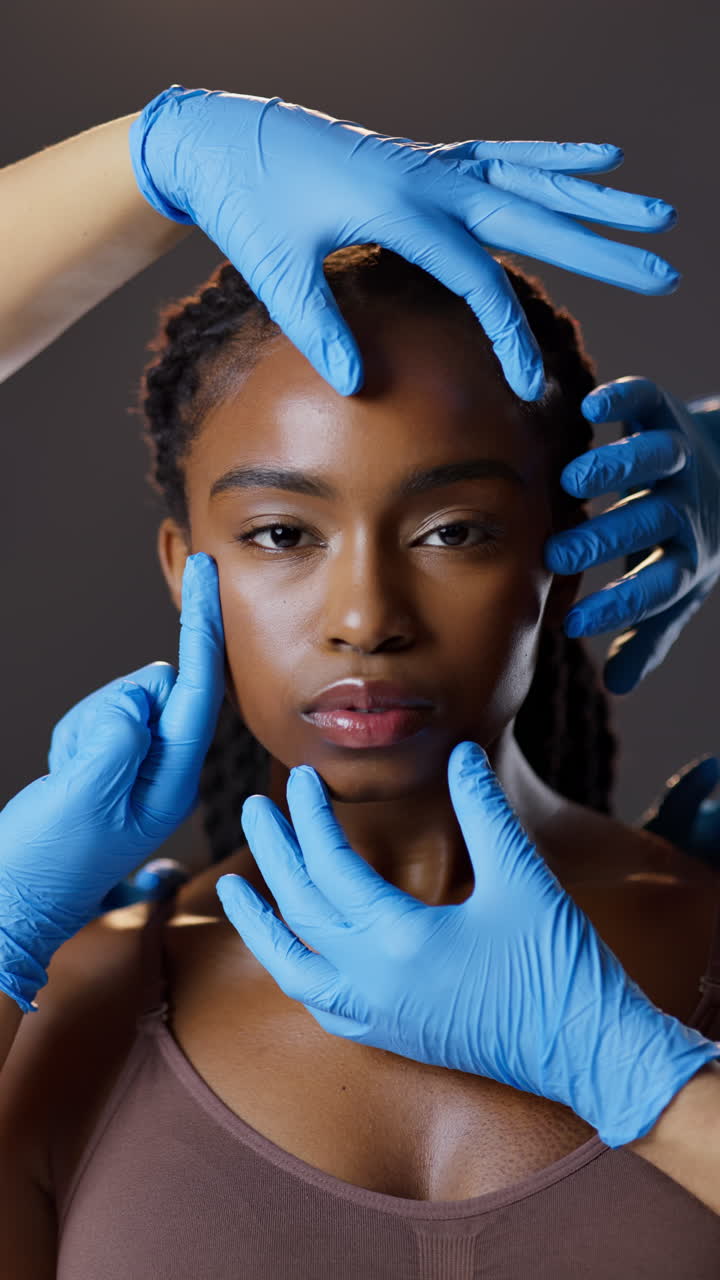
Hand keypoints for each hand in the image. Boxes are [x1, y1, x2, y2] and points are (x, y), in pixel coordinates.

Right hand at [0, 552, 223, 1011]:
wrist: (8, 907)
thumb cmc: (43, 863)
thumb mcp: (82, 797)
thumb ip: (120, 735)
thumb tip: (150, 686)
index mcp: (175, 779)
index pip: (201, 687)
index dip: (203, 624)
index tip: (207, 570)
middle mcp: (168, 771)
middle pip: (153, 691)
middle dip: (110, 710)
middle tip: (75, 765)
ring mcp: (141, 770)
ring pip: (118, 703)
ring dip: (83, 731)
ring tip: (64, 782)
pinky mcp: (112, 768)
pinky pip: (94, 722)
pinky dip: (71, 741)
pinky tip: (62, 781)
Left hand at [130, 85, 677, 401]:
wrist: (224, 138)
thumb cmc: (249, 205)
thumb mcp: (278, 271)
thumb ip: (320, 327)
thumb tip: (358, 386)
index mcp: (402, 210)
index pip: (477, 280)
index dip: (508, 335)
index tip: (532, 386)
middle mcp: (429, 180)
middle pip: (533, 217)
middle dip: (599, 247)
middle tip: (661, 267)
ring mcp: (432, 164)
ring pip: (530, 181)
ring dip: (591, 201)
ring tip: (650, 211)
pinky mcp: (425, 161)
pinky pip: (503, 158)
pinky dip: (551, 160)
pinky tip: (596, 157)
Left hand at [216, 742, 719, 1146]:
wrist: (589, 1053)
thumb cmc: (561, 966)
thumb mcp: (524, 877)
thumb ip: (485, 811)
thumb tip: (461, 752)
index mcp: (400, 938)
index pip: (330, 866)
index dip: (309, 816)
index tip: (300, 777)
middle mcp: (374, 983)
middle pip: (299, 908)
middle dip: (272, 853)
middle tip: (252, 808)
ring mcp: (378, 1017)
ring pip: (293, 967)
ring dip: (260, 923)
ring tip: (233, 889)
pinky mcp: (391, 1037)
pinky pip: (320, 1005)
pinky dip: (295, 972)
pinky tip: (291, 954)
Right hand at [545, 380, 719, 692]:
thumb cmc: (687, 537)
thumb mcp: (676, 587)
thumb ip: (647, 633)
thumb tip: (618, 687)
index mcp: (686, 554)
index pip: (655, 587)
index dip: (618, 606)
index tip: (573, 624)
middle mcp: (685, 505)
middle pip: (651, 523)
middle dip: (606, 540)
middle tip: (559, 555)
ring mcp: (678, 456)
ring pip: (655, 459)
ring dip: (617, 470)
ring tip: (573, 483)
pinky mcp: (665, 413)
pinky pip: (648, 401)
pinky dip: (623, 400)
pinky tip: (589, 410)